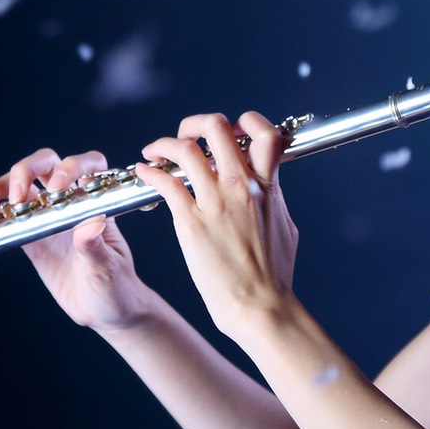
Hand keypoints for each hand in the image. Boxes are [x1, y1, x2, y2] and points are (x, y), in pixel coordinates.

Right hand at [0, 148, 153, 331]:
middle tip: (17, 196)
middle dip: (26, 169)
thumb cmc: (115, 287)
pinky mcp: (30, 237)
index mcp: (97, 203)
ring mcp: (47, 218)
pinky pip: (7, 217)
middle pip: (46, 165)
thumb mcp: (108, 269)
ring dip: (0, 188)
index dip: (72, 166)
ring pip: (20, 186)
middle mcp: (71, 204)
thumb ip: (96, 247)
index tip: (57, 187)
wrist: (104, 312)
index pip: (88, 166)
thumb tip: (92, 223)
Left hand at [135, 111, 298, 338]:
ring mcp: (215, 202)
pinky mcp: (191, 222)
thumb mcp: (285, 225)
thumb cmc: (274, 275)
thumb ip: (273, 199)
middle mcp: (242, 186)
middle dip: (196, 124)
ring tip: (155, 151)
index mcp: (267, 186)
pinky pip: (165, 182)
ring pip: (185, 149)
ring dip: (165, 143)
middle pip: (217, 127)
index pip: (264, 132)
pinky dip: (150, 172)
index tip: (232, 131)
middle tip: (186, 136)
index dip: (246, 122)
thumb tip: (268, 187)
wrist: (261, 306)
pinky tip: (144, 173)